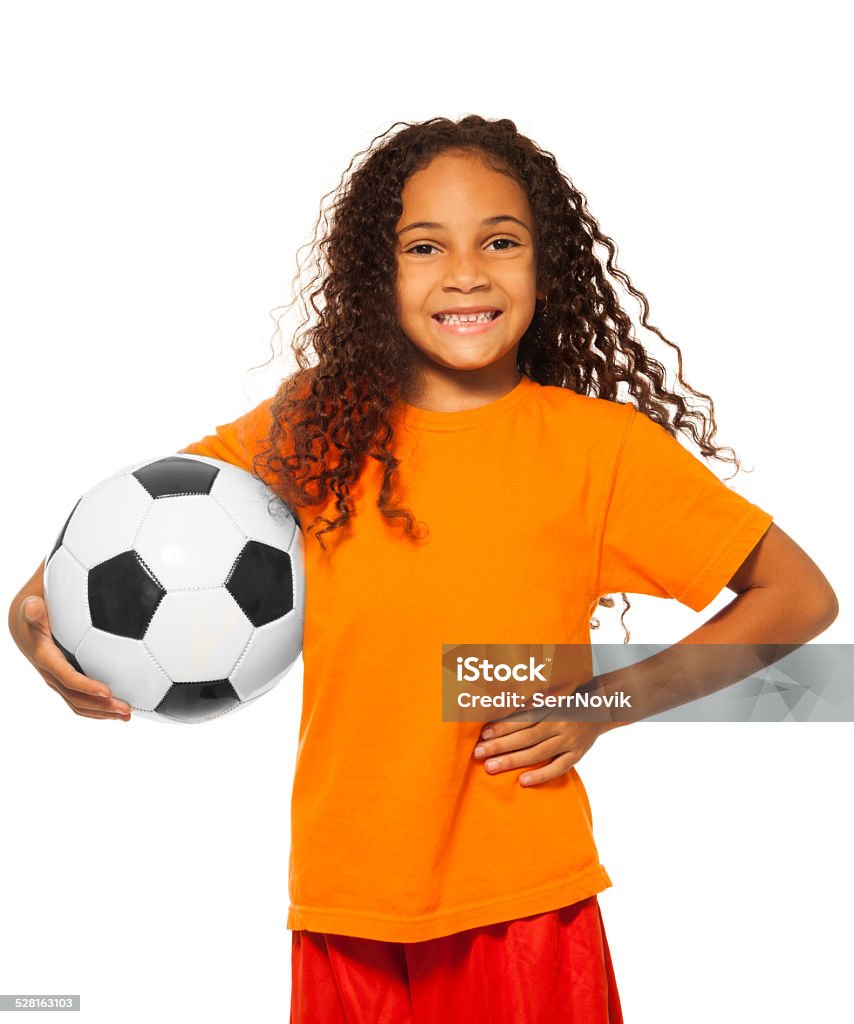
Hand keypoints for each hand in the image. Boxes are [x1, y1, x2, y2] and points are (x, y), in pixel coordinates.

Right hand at [12, 596, 131, 720]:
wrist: (23, 626)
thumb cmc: (32, 614)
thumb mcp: (31, 608)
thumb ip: (33, 609)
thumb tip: (34, 606)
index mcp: (46, 658)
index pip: (67, 677)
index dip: (86, 686)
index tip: (107, 692)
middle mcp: (51, 674)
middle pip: (76, 697)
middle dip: (101, 706)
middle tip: (126, 710)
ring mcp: (58, 681)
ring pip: (79, 704)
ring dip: (103, 712)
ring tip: (126, 716)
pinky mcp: (65, 682)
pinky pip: (79, 701)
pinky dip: (98, 709)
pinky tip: (117, 710)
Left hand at [472, 713, 610, 785]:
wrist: (601, 708)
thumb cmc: (567, 702)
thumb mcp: (551, 696)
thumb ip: (530, 704)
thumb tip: (499, 710)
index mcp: (550, 707)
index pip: (522, 719)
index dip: (502, 727)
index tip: (483, 735)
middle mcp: (559, 724)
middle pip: (526, 737)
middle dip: (500, 746)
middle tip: (478, 754)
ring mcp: (569, 740)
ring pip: (538, 753)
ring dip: (513, 761)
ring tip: (491, 767)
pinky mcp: (577, 754)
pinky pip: (559, 768)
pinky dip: (541, 775)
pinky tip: (522, 782)